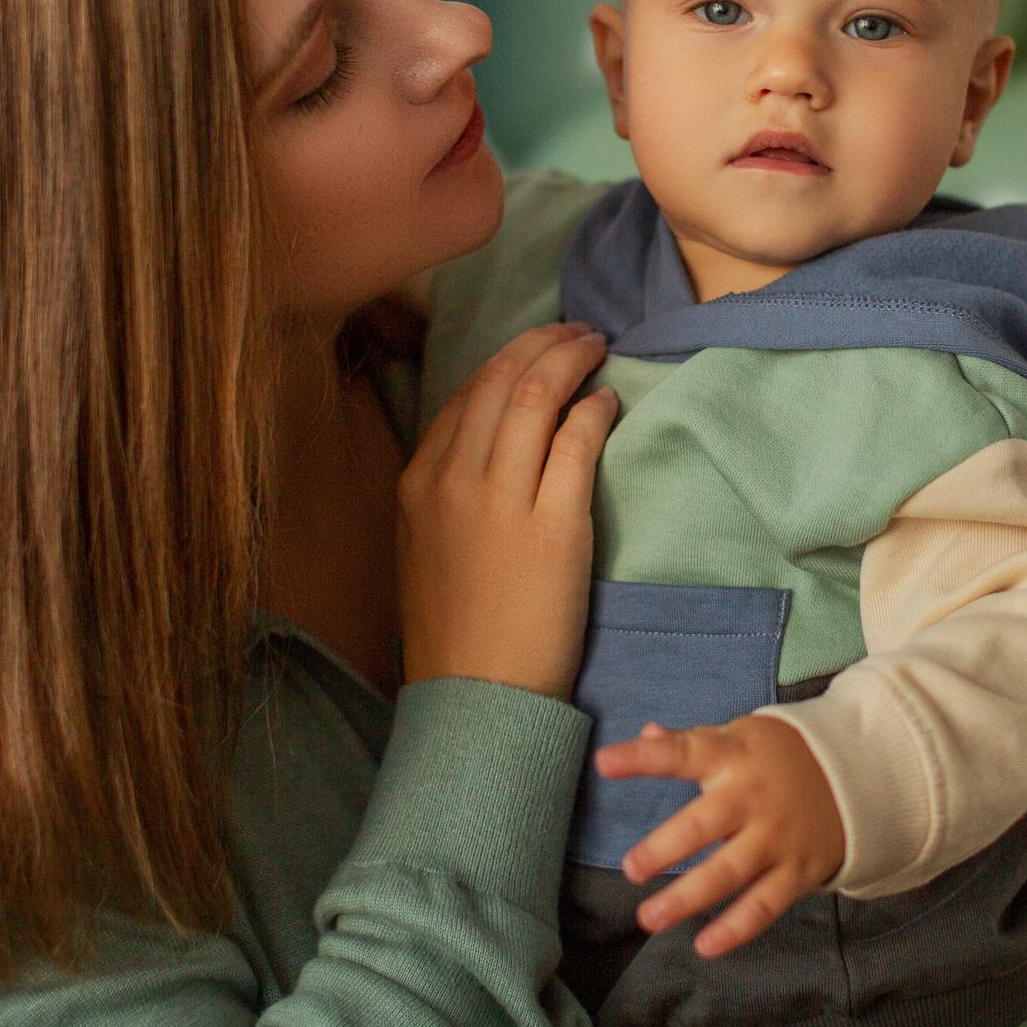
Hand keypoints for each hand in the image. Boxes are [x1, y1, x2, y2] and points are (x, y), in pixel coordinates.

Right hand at [397, 322, 617, 698]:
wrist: (475, 695)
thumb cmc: (456, 630)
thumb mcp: (423, 546)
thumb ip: (445, 491)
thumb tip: (486, 445)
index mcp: (417, 484)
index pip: (465, 395)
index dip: (507, 360)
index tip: (537, 349)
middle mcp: (452, 481)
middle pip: (501, 380)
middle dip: (542, 343)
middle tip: (577, 331)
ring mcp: (500, 502)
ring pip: (537, 397)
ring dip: (571, 360)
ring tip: (596, 349)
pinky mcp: (553, 527)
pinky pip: (576, 442)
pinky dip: (594, 410)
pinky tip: (608, 402)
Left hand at [594, 714, 844, 956]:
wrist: (859, 773)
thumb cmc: (781, 756)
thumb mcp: (741, 736)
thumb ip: (692, 742)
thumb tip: (646, 733)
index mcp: (733, 754)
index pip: (682, 752)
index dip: (643, 758)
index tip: (604, 763)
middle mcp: (752, 797)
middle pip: (702, 825)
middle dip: (663, 849)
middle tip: (631, 868)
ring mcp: (776, 837)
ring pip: (728, 873)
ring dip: (687, 899)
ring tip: (649, 917)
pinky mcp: (797, 871)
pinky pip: (763, 906)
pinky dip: (736, 929)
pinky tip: (705, 946)